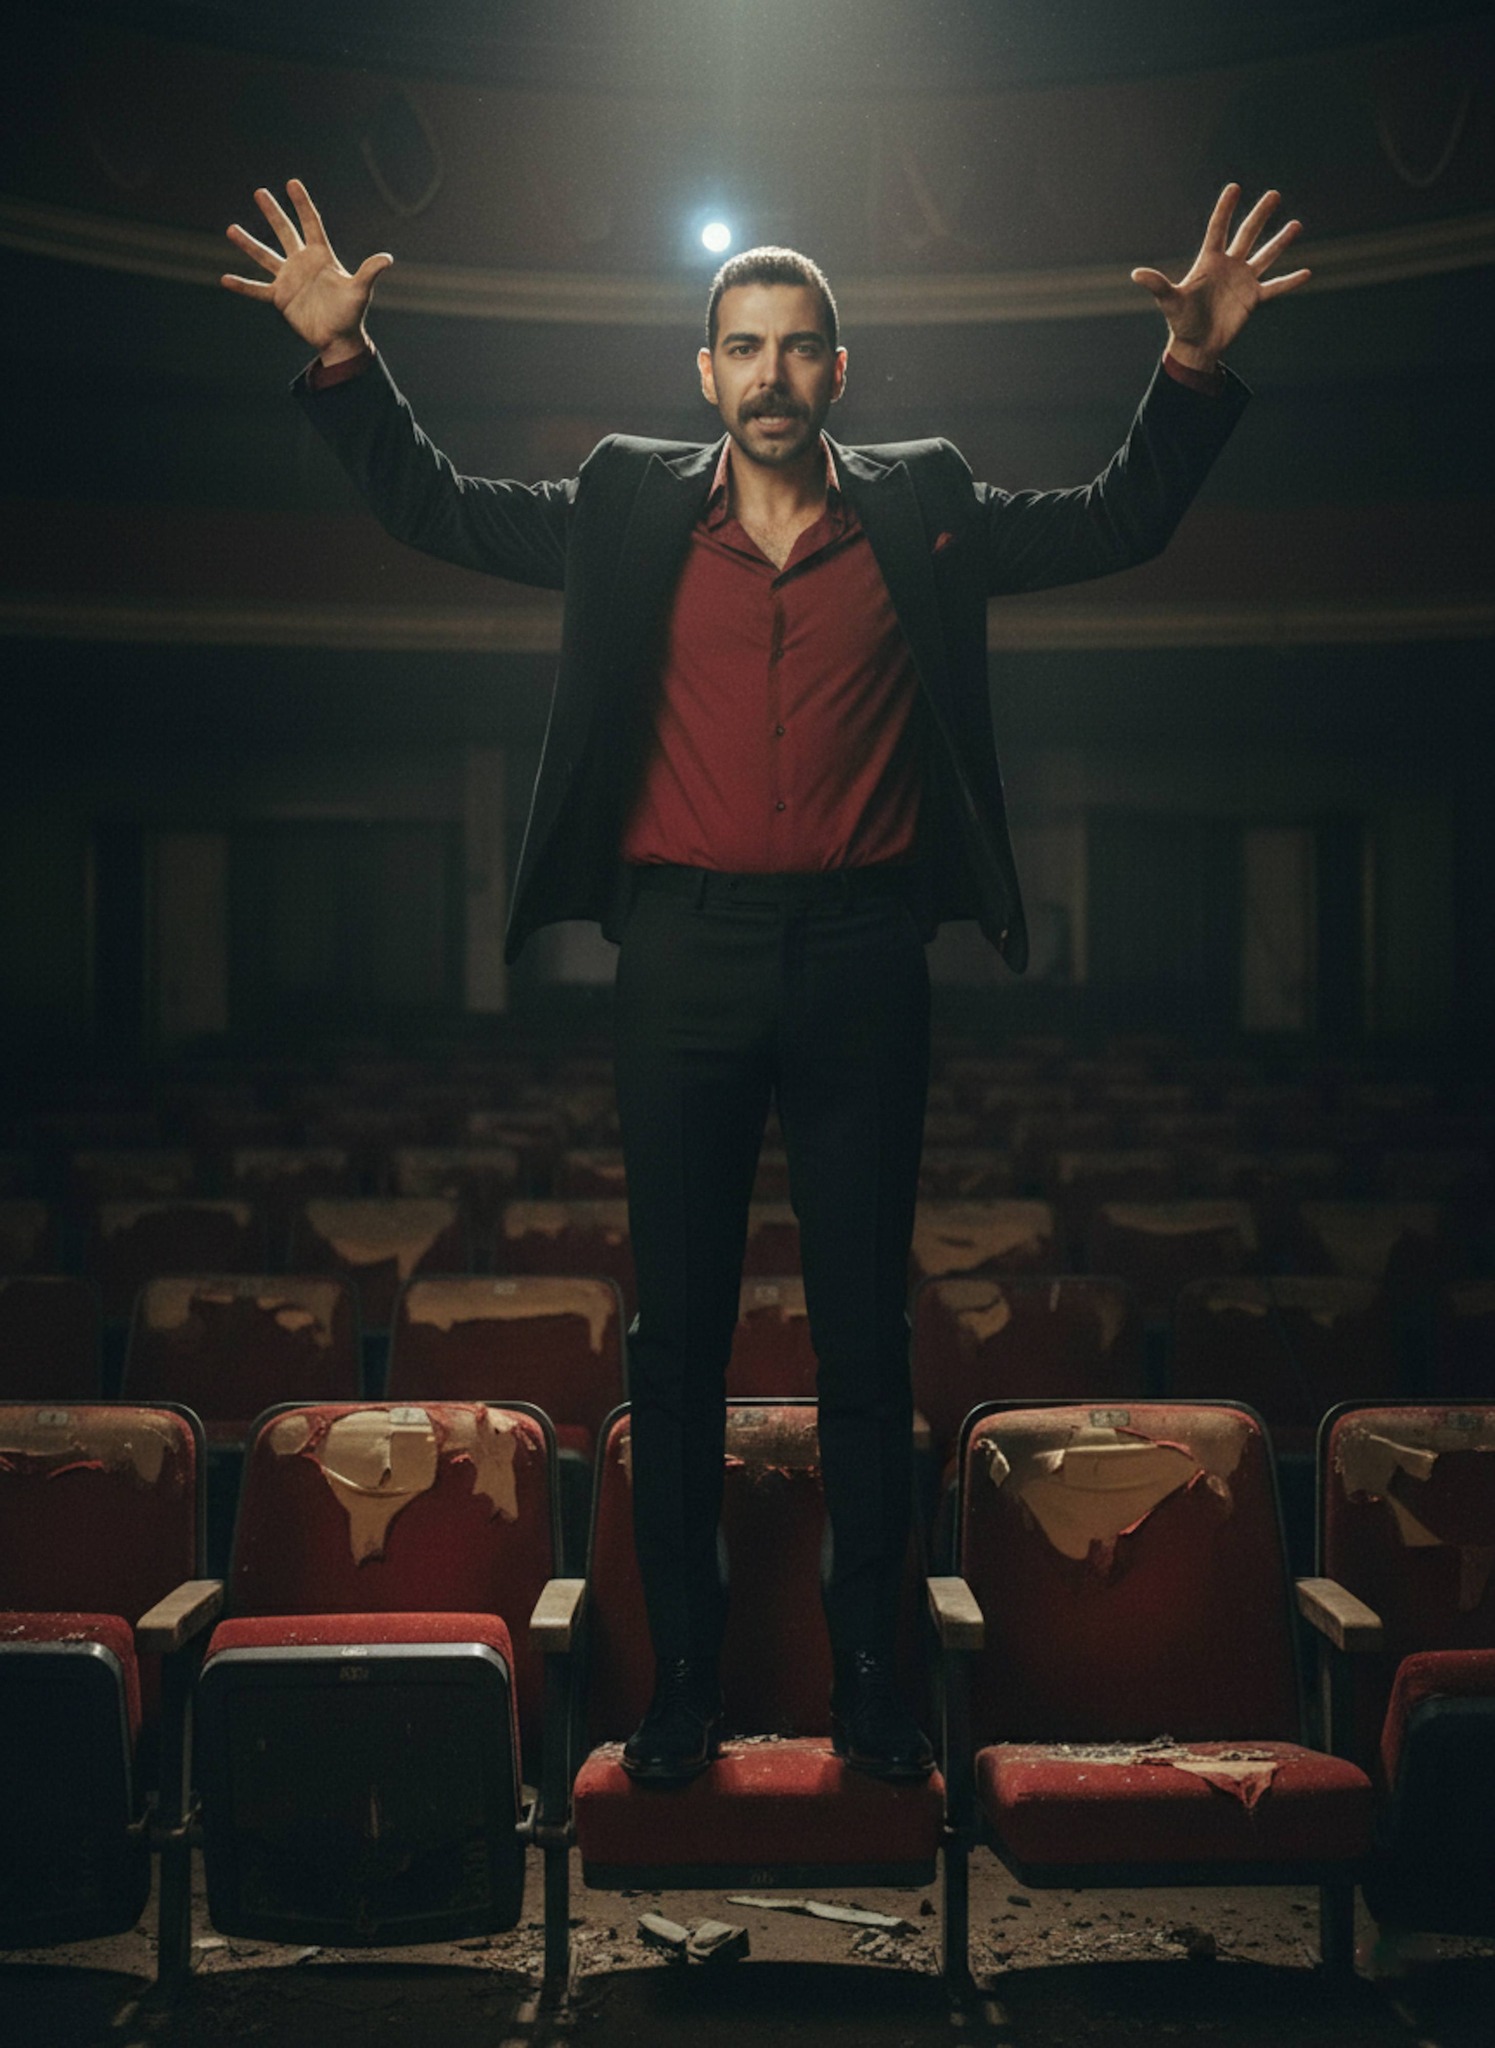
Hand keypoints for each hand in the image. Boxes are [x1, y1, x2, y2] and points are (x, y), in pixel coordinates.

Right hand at [221, 179, 391, 361]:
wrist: (339, 338)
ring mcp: (289, 279)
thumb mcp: (360, 291)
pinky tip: (225, 279)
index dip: (302, 204)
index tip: (292, 183)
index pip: (311, 223)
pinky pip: (257, 289)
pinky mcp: (280, 298)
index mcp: (321, 256)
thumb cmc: (351, 313)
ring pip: (265, 256)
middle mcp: (302, 263)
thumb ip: (369, 272)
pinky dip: (242, 286)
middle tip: (260, 192)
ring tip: (231, 229)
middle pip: (285, 232)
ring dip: (249, 243)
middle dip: (273, 212)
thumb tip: (388, 258)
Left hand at [1131, 184, 1309, 372]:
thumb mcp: (1169, 301)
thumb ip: (1158, 284)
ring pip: (1265, 256)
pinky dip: (1290, 282)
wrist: (1195, 345)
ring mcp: (1243, 281)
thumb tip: (1135, 274)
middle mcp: (1228, 266)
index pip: (1218, 229)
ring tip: (1296, 224)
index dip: (1225, 209)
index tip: (1234, 187)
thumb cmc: (1180, 322)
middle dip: (1260, 215)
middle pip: (1247, 235)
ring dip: (1280, 241)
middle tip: (1274, 195)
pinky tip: (1307, 272)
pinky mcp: (1253, 299)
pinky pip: (1275, 288)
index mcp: (1209, 261)